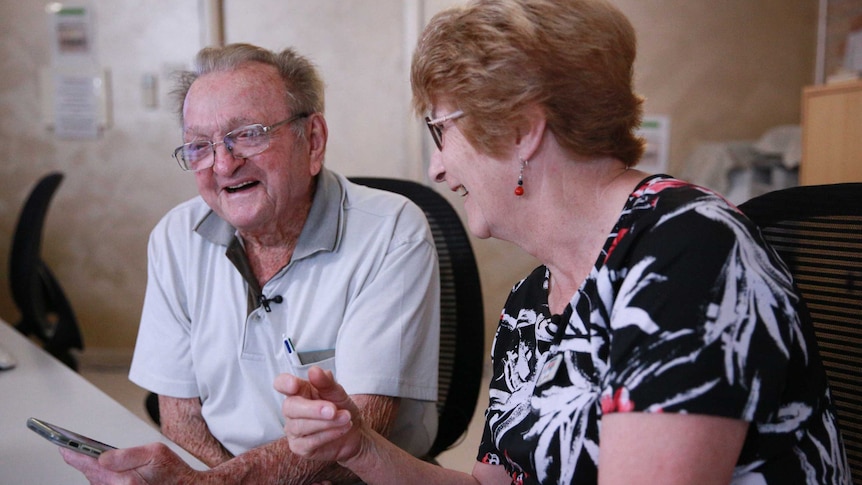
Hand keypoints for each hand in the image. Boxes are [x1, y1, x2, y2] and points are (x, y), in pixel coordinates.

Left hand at [60, 442, 196, 483]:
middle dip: (80, 460)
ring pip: (95, 481)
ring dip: (88, 468)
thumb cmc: (173, 472)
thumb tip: (102, 456)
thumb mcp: (155, 453)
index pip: (91, 466)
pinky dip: (98, 476)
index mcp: (125, 480)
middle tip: (67, 446)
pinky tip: (98, 466)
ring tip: (80, 454)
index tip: (62, 446)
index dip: (74, 455)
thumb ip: (127, 455)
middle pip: (90, 474)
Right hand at [274, 366, 362, 462]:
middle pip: (290, 407)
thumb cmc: (341, 408)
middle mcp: (292, 410)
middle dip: (312, 409)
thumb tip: (314, 370)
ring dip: (326, 422)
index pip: (282, 384)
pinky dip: (328, 434)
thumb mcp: (338, 393)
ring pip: (300, 426)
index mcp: (299, 391)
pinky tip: (342, 428)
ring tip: (346, 418)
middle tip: (333, 409)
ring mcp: (294, 429)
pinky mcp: (300, 447)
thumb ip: (326, 382)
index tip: (294, 384)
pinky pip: (309, 442)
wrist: (355, 433)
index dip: (284, 384)